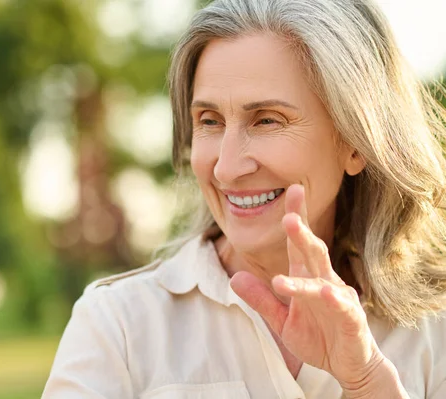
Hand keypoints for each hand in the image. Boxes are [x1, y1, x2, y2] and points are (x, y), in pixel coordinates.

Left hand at [230, 185, 383, 387]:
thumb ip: (261, 300)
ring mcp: (339, 299)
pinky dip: (334, 298)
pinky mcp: (352, 319)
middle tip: (286, 211)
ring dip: (308, 253)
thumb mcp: (281, 320)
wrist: (348, 365)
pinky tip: (326, 291)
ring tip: (293, 232)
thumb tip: (234, 277)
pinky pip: (343, 306)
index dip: (296, 217)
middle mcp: (323, 281)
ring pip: (322, 274)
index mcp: (306, 278)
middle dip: (300, 229)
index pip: (298, 244)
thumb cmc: (317, 336)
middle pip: (311, 250)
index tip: (292, 189)